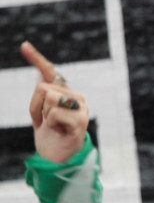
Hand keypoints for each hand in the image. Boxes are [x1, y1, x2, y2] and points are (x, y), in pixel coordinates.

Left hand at [22, 41, 89, 164]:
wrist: (58, 157)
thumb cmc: (51, 133)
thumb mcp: (42, 110)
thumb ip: (43, 92)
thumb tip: (40, 72)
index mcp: (67, 93)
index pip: (50, 72)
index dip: (37, 59)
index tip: (24, 45)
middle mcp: (77, 98)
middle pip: (43, 87)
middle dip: (36, 106)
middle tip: (44, 121)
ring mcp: (81, 110)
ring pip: (49, 98)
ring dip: (43, 115)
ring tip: (52, 126)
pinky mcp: (80, 123)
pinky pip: (55, 114)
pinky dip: (51, 124)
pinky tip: (58, 131)